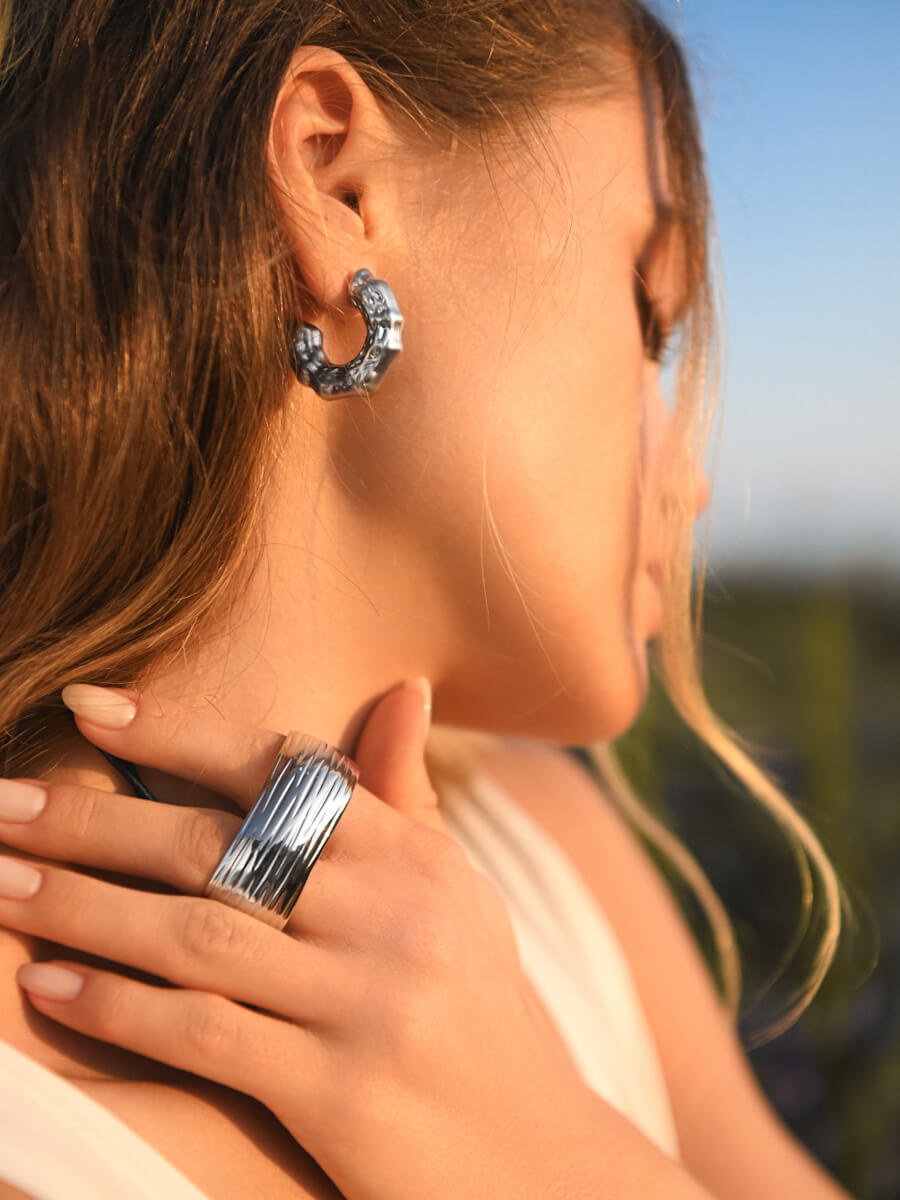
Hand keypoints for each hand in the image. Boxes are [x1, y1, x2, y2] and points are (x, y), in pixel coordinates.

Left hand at [0, 683, 600, 1199]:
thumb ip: (407, 797)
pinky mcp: (340, 1094)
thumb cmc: (479, 1007)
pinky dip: (119, 1008)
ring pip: (198, 936)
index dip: (179, 733)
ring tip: (0, 884)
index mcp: (417, 856)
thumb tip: (405, 685)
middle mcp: (395, 915)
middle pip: (221, 847)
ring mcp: (369, 1003)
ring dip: (84, 908)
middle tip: (2, 803)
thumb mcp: (457, 895)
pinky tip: (52, 987)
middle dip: (96, 821)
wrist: (538, 1159)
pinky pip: (205, 1035)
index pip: (284, 770)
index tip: (87, 708)